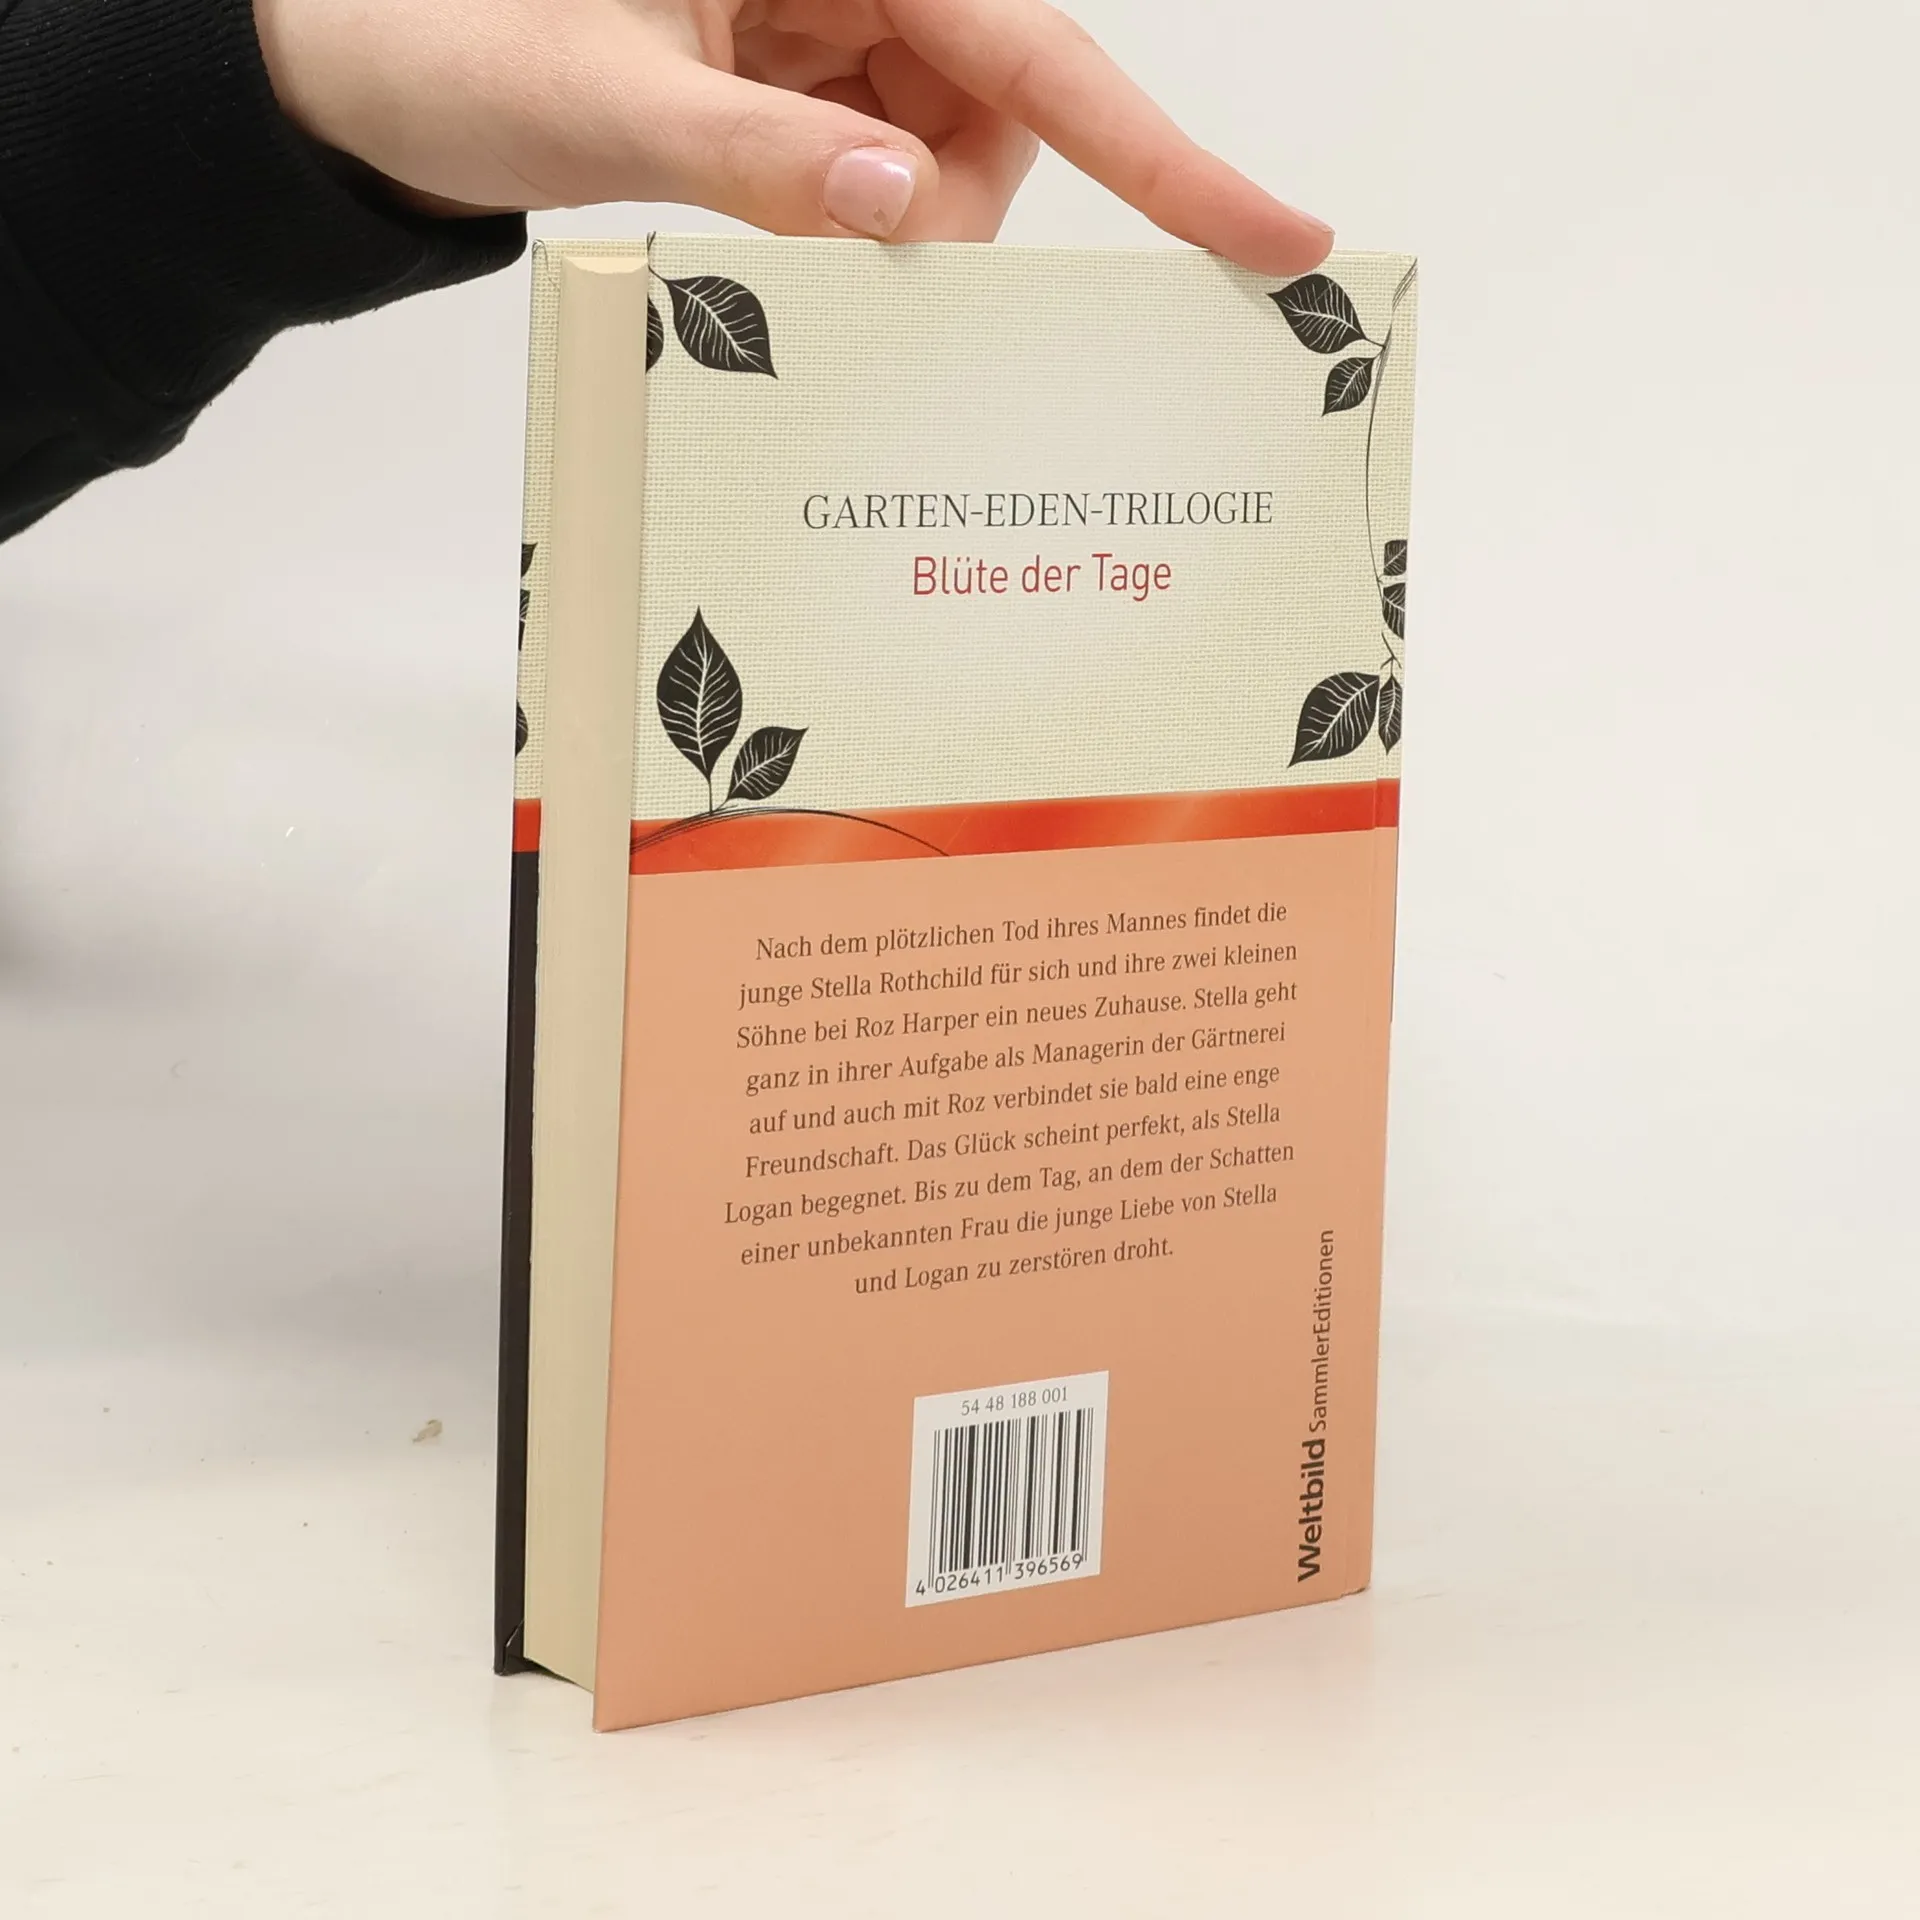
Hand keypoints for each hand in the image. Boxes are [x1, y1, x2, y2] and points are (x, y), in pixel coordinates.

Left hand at [251, 0, 1332, 273]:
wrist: (370, 64)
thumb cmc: (457, 37)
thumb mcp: (604, 99)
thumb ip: (760, 157)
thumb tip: (904, 210)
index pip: (1037, 50)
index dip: (1164, 157)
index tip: (1273, 237)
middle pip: (1006, 119)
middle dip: (941, 214)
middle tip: (819, 239)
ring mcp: (837, 30)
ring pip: (950, 162)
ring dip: (885, 229)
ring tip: (752, 210)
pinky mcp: (809, 82)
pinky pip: (889, 175)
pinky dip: (852, 225)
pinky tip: (771, 215)